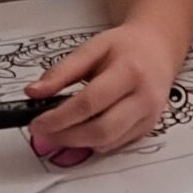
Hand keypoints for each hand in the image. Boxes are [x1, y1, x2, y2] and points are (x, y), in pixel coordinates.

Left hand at [25, 17, 187, 155]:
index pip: (90, 103)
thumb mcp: (92, 47)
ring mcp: (149, 117)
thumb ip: (62, 71)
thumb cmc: (125, 47)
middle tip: (43, 133)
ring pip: (107, 143)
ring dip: (77, 143)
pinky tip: (81, 130)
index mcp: (129, 71)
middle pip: (101, 130)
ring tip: (58, 132)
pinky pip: (115, 145)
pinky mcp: (148, 129)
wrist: (159, 49)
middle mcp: (144, 98)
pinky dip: (93, 143)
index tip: (36, 123)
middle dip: (66, 136)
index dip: (59, 117)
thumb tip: (33, 93)